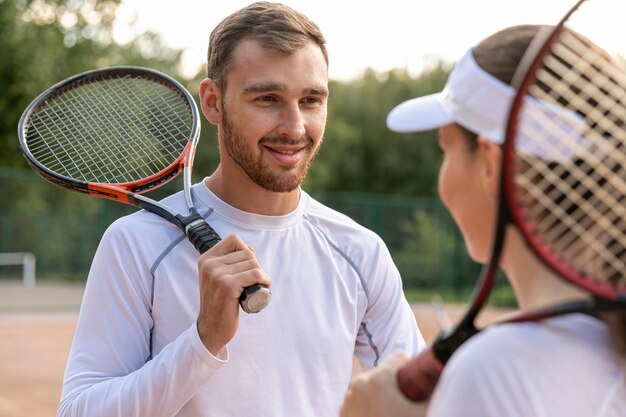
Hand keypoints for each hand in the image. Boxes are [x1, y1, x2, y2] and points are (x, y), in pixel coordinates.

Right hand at [196, 234, 270, 356]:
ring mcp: (218, 275)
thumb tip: (249, 249)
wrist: (211, 329)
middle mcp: (209, 265)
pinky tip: (264, 288)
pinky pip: (256, 274)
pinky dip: (264, 280)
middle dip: (256, 266)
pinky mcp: (228, 286)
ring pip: (253, 264)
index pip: (234, 240)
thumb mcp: (217, 278)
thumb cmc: (219, 303)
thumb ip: (228, 262)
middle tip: (254, 282)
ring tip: (257, 287)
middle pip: (247, 253)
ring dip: (261, 275)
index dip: (246, 251)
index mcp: (206, 259)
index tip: (246, 268)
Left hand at [340, 352, 428, 416]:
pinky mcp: (341, 413)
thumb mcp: (423, 412)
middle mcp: (359, 385)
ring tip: (389, 416)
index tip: (414, 389)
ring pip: (371, 388)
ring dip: (381, 398)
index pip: (399, 358)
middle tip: (402, 409)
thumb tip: (446, 383)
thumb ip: (434, 396)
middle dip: (395, 388)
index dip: (411, 372)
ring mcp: (348, 399)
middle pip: (384, 374)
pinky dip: (368, 409)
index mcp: (379, 380)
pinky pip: (359, 401)